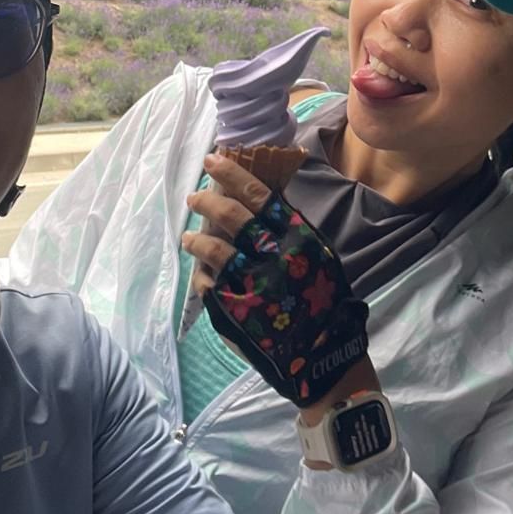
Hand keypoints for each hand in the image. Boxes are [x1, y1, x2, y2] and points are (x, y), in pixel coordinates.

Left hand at [183, 153, 369, 407]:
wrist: (321, 352)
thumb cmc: (324, 299)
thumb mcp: (318, 254)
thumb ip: (290, 229)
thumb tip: (263, 201)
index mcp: (295, 236)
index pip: (258, 194)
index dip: (232, 174)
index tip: (214, 160)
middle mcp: (272, 253)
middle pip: (231, 216)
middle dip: (207, 201)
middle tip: (194, 197)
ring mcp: (251, 281)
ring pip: (213, 248)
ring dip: (195, 239)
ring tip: (188, 237)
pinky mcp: (235, 308)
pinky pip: (209, 283)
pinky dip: (202, 274)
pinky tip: (199, 272)